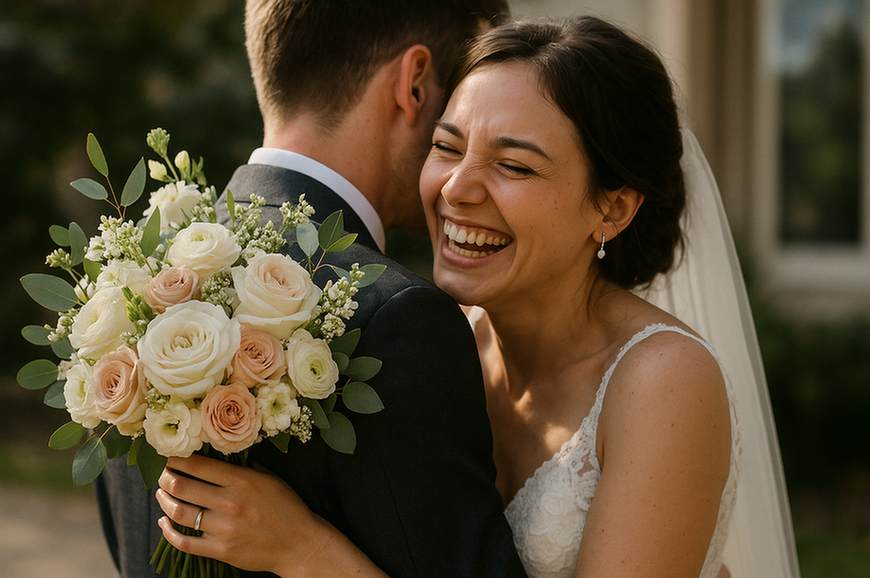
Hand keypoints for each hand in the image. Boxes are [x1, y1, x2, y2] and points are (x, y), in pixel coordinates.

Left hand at [156, 454, 318, 574]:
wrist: (299, 544)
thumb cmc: (288, 508)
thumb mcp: (271, 479)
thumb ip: (247, 467)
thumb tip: (226, 456)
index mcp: (241, 480)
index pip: (198, 465)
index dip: (177, 458)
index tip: (170, 455)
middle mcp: (229, 502)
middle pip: (181, 486)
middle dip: (166, 477)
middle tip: (163, 473)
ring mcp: (223, 529)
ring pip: (178, 512)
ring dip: (164, 500)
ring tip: (162, 493)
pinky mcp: (220, 551)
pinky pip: (184, 542)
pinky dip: (168, 532)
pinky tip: (164, 522)